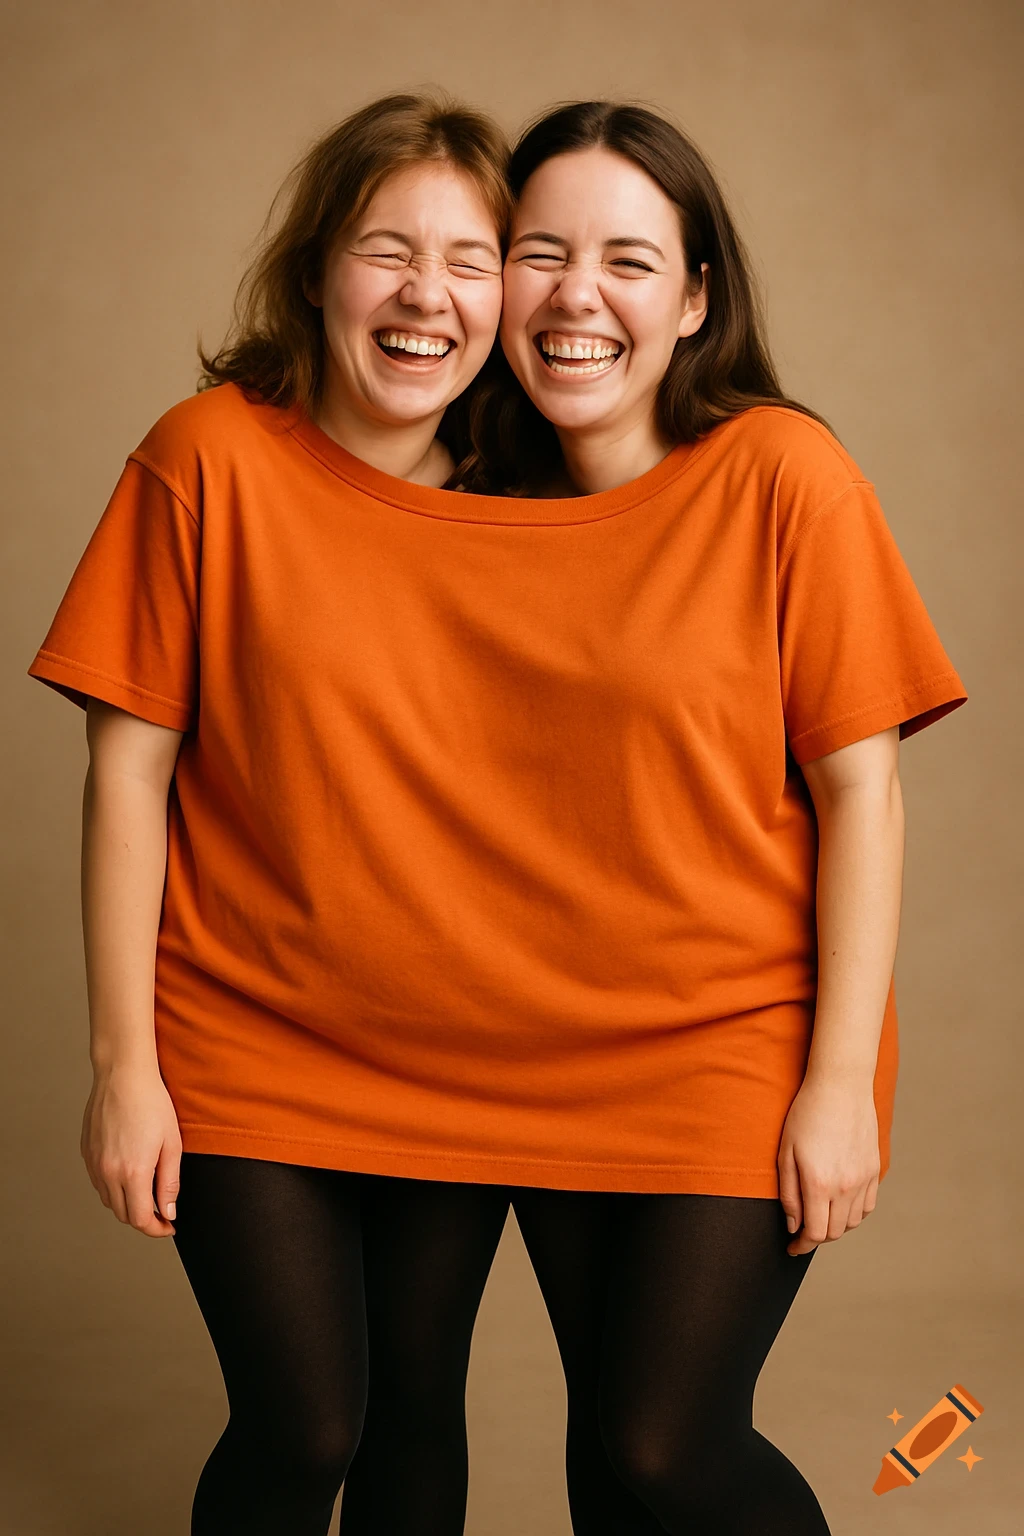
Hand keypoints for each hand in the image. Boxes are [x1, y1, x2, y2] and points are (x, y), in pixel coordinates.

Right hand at [81, 1064, 181, 1237]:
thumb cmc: (152, 1103)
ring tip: (146, 1193)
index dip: (155, 1229)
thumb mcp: (172, 1144)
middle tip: (161, 1212)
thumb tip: (168, 1211)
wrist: (123, 1075)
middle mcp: (108, 1172)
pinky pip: (98, 1182)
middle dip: (143, 1219)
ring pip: (108, 1200)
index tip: (168, 1226)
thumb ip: (169, 1182)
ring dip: (127, 1204)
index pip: (139, 1219)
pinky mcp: (86, 1152)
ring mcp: (94, 1163)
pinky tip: (128, 1174)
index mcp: (132, 1172)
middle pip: (122, 1214)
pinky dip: (113, 1188)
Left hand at [777, 1073, 879, 1256]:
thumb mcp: (785, 1152)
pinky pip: (867, 1206)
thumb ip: (789, 1193)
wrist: (841, 1086)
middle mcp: (845, 1187)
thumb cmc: (806, 1114)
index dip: (802, 1246)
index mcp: (819, 1184)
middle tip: (802, 1232)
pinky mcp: (875, 1170)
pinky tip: (840, 1204)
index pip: (815, 1233)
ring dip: (836, 1226)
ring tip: (820, 1217)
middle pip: (834, 1232)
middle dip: (816, 1238)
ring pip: (853, 1222)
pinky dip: (854, 1213)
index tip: (792, 1248)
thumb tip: (793, 1224)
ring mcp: (864, 1179)